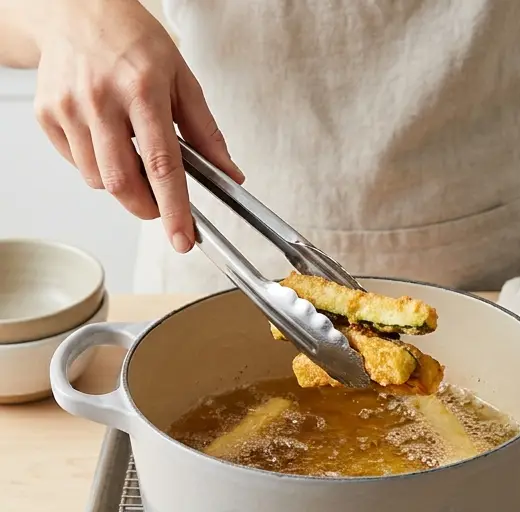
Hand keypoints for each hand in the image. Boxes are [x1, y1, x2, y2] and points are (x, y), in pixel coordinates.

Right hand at [30, 0, 242, 252]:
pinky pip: (77, 163)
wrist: (78, 10)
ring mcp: (69, 108)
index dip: (174, 208)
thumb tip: (229, 173)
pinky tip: (107, 137)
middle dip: (148, 207)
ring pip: (98, 179)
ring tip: (133, 153)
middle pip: (122, 181)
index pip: (162, 164)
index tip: (182, 238)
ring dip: (122, 183)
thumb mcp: (183, 79)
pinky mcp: (47, 114)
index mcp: (143, 90)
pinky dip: (97, 164)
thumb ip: (207, 132)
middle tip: (162, 204)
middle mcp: (101, 100)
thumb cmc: (133, 41)